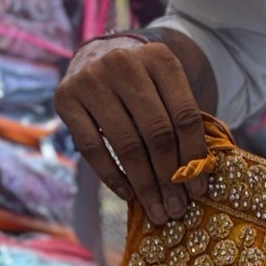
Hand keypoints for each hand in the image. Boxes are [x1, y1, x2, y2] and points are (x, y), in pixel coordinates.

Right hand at [56, 31, 209, 227]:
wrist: (96, 55)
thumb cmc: (142, 83)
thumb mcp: (167, 88)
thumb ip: (180, 122)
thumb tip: (197, 179)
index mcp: (160, 58)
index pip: (185, 116)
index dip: (195, 156)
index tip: (199, 189)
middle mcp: (124, 63)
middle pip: (157, 133)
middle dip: (170, 178)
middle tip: (177, 209)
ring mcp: (92, 79)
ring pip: (127, 145)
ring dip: (145, 185)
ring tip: (157, 210)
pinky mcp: (66, 98)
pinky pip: (93, 148)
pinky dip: (113, 176)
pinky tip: (128, 194)